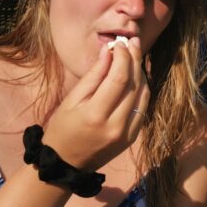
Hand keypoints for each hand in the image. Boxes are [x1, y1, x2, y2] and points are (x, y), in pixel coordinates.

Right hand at [41, 37, 149, 170]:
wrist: (66, 163)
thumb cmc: (63, 129)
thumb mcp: (71, 100)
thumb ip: (93, 76)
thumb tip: (109, 51)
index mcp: (96, 115)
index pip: (119, 79)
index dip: (123, 57)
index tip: (121, 43)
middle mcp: (116, 125)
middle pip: (134, 85)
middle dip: (135, 60)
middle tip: (132, 42)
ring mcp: (127, 134)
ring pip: (143, 95)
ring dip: (141, 73)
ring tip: (135, 55)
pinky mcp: (132, 137)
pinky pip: (143, 107)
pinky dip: (142, 89)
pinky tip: (136, 76)